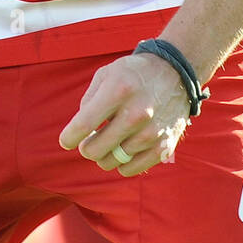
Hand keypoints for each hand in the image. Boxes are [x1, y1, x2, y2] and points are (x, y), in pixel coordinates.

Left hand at [59, 52, 191, 176]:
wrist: (176, 73)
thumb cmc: (133, 74)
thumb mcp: (106, 74)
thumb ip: (88, 101)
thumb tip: (79, 132)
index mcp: (118, 91)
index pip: (84, 125)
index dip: (69, 138)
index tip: (66, 141)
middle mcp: (136, 113)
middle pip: (95, 150)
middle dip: (86, 147)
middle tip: (90, 140)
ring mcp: (151, 132)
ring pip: (111, 161)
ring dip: (104, 154)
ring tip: (109, 140)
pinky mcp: (164, 146)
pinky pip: (130, 169)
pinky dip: (121, 164)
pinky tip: (122, 149)